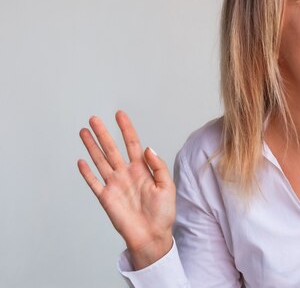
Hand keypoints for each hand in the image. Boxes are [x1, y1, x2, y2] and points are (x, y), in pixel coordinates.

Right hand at [77, 111, 175, 268]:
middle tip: (94, 118)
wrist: (152, 236)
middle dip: (103, 133)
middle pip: (112, 148)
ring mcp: (115, 185)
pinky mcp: (106, 198)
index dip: (126, 128)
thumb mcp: (167, 186)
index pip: (132, 143)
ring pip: (100, 160)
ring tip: (84, 131)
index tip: (120, 114)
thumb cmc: (163, 213)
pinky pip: (94, 182)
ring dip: (92, 146)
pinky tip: (81, 161)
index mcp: (142, 169)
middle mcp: (126, 174)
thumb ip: (158, 166)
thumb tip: (147, 149)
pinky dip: (87, 172)